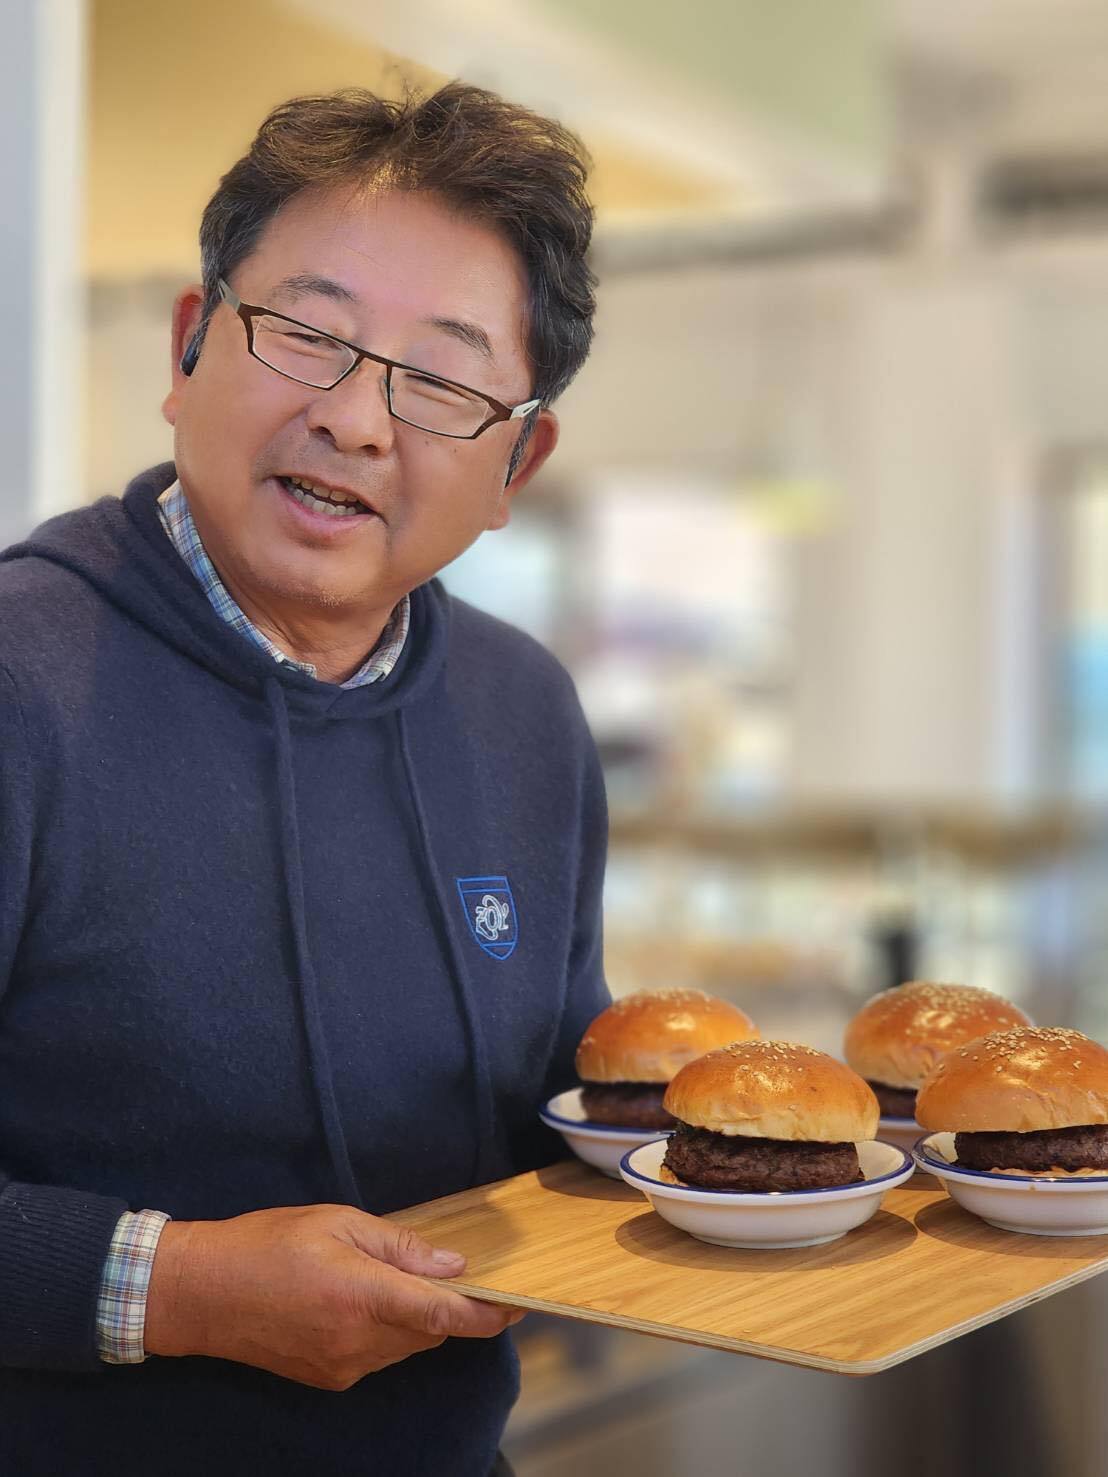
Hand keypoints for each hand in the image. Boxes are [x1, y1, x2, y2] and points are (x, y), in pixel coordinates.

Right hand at [144, 1203, 521, 1390]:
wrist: (201, 1294)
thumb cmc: (267, 1244)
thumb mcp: (336, 1221)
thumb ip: (397, 1245)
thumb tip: (449, 1264)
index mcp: (362, 1295)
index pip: (442, 1315)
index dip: (485, 1314)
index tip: (515, 1306)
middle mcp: (357, 1341)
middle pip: (429, 1331)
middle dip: (444, 1305)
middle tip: (441, 1270)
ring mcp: (343, 1366)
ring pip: (405, 1346)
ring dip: (413, 1318)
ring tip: (383, 1278)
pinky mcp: (328, 1378)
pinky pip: (377, 1356)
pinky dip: (384, 1331)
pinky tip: (356, 1301)